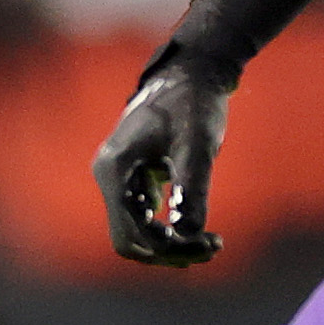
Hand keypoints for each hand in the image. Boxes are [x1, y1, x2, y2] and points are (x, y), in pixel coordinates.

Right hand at [94, 58, 235, 268]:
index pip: (131, 230)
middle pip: (131, 239)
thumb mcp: (197, 143)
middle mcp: (109, 177)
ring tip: (213, 242)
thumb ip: (192, 186)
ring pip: (138, 234)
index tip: (206, 243)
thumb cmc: (193, 103)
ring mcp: (120, 181)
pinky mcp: (134, 182)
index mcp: (114, 168)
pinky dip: (171, 231)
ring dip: (172, 245)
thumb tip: (189, 231)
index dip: (166, 246)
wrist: (191, 74)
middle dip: (171, 251)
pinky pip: (146, 220)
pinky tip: (202, 230)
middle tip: (214, 246)